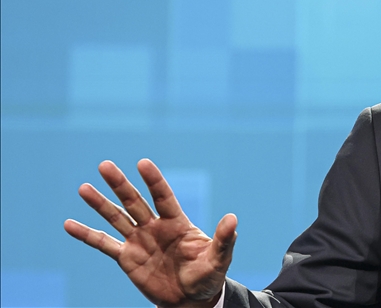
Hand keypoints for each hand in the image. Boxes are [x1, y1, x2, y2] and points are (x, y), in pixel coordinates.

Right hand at [64, 159, 236, 307]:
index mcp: (177, 223)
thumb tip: (233, 219)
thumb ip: (224, 240)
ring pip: (116, 218)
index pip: (163, 196)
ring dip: (100, 204)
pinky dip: (86, 235)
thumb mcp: (219, 260)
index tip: (142, 163)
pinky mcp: (126, 258)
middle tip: (105, 165)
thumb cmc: (208, 276)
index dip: (153, 181)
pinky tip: (69, 224)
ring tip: (84, 188)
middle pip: (134, 201)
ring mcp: (139, 241)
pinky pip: (103, 244)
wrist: (190, 299)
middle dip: (120, 184)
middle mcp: (155, 227)